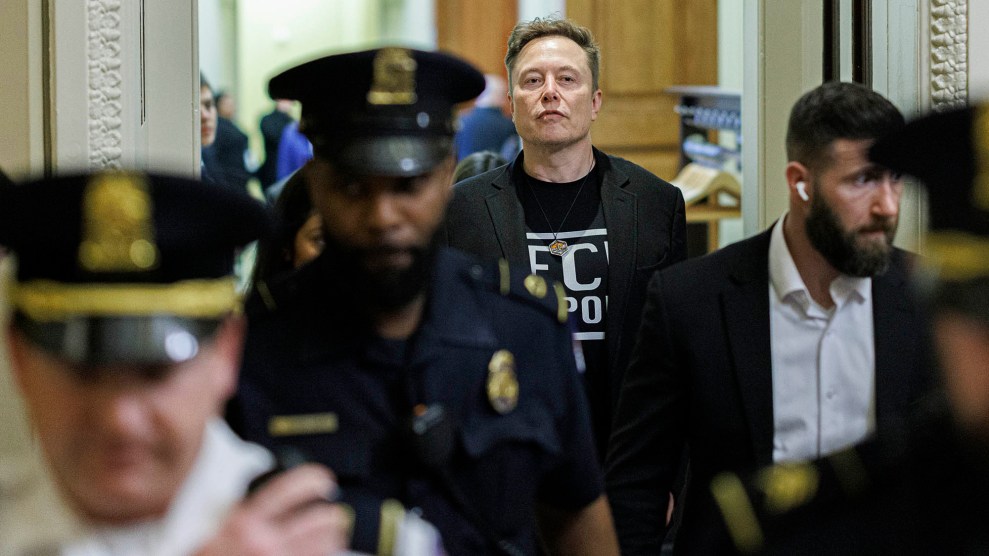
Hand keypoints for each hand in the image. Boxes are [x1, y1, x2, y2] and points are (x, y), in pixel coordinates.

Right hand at [195, 463, 349, 555]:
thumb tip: (267, 491)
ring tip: (332, 532)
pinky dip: (325, 553)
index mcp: (244, 523)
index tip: (322, 479)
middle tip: (333, 511)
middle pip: (317, 519)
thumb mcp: (216, 528)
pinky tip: (322, 550)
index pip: (287, 489)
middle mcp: (263, 543)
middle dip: (331, 513)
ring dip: (333, 536)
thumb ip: (242, 509)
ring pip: (325, 544)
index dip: (312, 479)